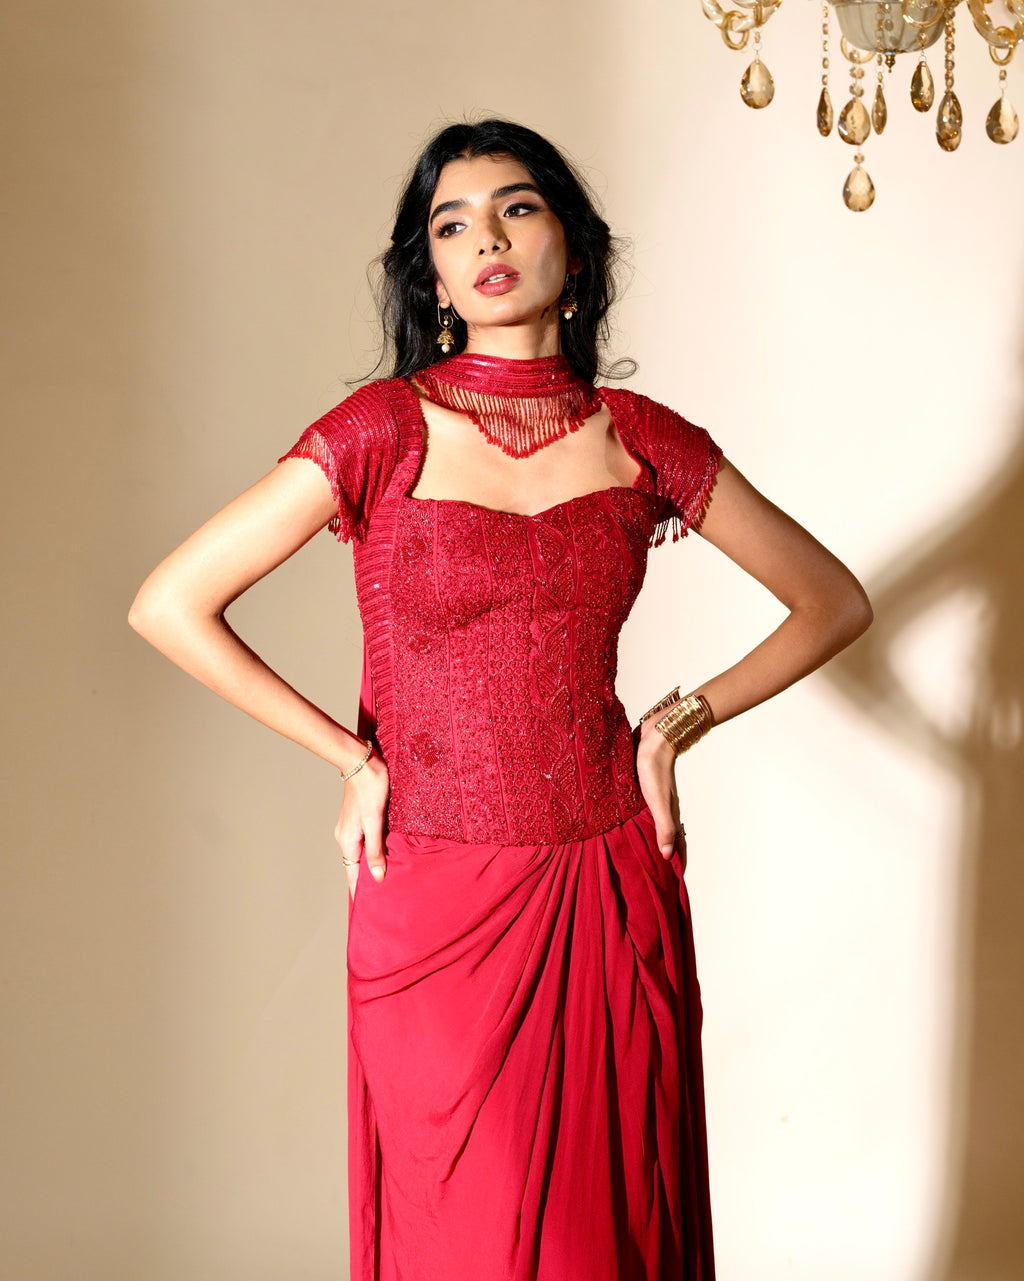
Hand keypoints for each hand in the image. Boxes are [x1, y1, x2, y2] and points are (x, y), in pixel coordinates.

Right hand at [335, 753, 390, 901]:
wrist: (361, 761)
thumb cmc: (369, 788)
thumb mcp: (375, 821)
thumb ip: (375, 850)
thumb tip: (376, 877)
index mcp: (348, 841)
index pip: (351, 875)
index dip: (359, 892)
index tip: (365, 911)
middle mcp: (346, 837)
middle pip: (355, 866)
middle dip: (366, 882)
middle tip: (381, 900)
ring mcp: (351, 827)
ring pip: (360, 854)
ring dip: (370, 866)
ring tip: (385, 881)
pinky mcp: (359, 818)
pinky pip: (364, 842)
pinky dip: (372, 852)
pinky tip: (384, 854)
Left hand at [635, 716, 683, 865]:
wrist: (655, 736)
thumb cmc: (653, 768)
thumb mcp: (656, 800)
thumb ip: (663, 827)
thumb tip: (668, 856)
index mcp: (669, 814)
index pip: (677, 844)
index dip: (679, 863)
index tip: (676, 882)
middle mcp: (664, 808)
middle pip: (668, 836)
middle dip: (666, 855)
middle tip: (658, 874)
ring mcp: (655, 798)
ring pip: (656, 824)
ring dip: (654, 839)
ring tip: (645, 855)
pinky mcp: (645, 787)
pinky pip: (645, 811)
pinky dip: (643, 822)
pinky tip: (632, 824)